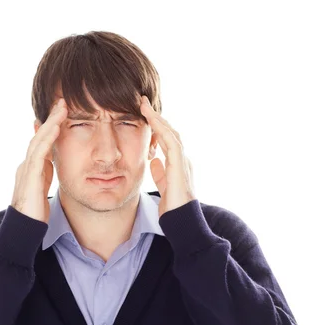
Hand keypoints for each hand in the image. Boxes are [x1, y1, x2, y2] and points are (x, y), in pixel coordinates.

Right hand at [10, 97, 66, 223]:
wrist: (23, 230)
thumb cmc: (34, 213)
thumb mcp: (42, 189)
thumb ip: (45, 174)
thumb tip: (51, 161)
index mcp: (31, 168)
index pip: (42, 143)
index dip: (51, 128)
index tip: (62, 113)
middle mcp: (26, 165)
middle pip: (39, 136)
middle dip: (51, 119)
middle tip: (62, 101)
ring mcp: (26, 169)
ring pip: (39, 140)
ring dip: (51, 122)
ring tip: (62, 107)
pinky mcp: (29, 176)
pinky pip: (39, 152)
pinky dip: (48, 138)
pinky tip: (57, 127)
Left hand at [140, 95, 195, 216]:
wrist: (182, 223)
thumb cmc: (173, 208)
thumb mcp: (163, 186)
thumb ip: (160, 173)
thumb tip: (154, 160)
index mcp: (177, 164)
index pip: (166, 139)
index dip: (155, 126)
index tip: (143, 114)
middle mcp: (182, 160)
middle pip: (169, 132)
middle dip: (156, 116)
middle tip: (142, 101)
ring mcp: (183, 162)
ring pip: (171, 133)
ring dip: (157, 118)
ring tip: (144, 105)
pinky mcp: (180, 166)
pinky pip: (171, 141)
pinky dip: (162, 129)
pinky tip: (151, 119)